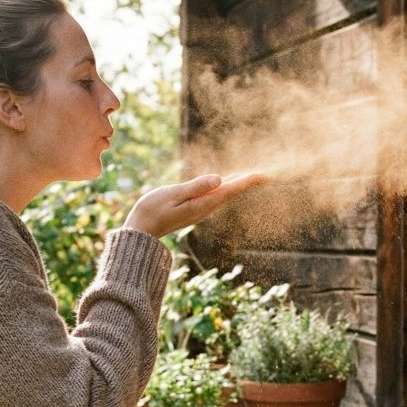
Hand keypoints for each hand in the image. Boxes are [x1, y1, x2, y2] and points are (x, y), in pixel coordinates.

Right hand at [124, 173, 267, 237]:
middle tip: (266, 175)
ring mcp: (200, 210)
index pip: (231, 189)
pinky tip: (227, 183)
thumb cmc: (152, 211)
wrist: (140, 231)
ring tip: (251, 176)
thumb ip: (196, 187)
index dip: (248, 181)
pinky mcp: (193, 209)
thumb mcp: (173, 195)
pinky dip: (225, 188)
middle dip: (248, 182)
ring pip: (224, 195)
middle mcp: (205, 208)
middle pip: (232, 193)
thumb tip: (219, 180)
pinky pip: (215, 196)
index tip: (264, 175)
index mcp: (203, 203)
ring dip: (238, 185)